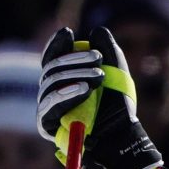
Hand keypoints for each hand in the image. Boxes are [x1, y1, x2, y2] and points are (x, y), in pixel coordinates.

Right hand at [38, 26, 162, 168]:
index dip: (56, 45)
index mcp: (63, 81)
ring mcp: (47, 109)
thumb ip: (109, 51)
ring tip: (99, 76)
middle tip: (98, 58)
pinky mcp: (47, 125)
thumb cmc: (119, 108)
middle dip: (74, 59)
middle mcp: (51, 94)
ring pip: (50, 84)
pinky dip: (67, 93)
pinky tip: (84, 89)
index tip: (68, 33)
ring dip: (74, 75)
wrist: (122, 138)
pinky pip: (51, 104)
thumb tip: (97, 30)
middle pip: (50, 69)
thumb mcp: (117, 75)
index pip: (51, 59)